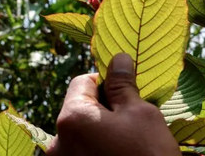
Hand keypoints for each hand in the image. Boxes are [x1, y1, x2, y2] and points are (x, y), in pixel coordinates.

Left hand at [47, 53, 180, 155]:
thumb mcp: (140, 113)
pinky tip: (120, 155)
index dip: (107, 81)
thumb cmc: (147, 155)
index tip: (128, 92)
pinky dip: (98, 149)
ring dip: (102, 130)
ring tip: (129, 142)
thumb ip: (123, 85)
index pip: (82, 82)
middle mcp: (57, 143)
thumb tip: (119, 58)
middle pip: (80, 109)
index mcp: (72, 118)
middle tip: (132, 119)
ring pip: (82, 133)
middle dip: (105, 108)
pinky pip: (82, 152)